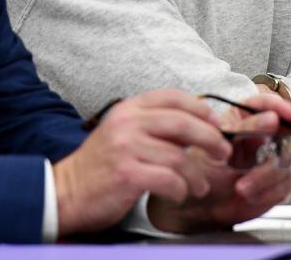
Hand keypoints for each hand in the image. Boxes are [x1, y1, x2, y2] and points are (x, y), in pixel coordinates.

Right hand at [53, 89, 230, 237]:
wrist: (67, 190)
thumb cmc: (101, 165)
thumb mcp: (124, 133)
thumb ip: (154, 126)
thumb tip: (197, 126)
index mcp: (128, 108)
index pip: (172, 97)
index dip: (200, 108)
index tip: (216, 122)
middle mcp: (126, 122)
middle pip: (182, 122)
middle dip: (211, 138)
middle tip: (223, 152)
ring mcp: (125, 147)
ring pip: (179, 156)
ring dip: (197, 175)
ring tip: (199, 185)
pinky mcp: (126, 174)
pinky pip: (169, 180)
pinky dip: (181, 189)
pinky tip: (179, 193)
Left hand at [148, 92, 290, 232]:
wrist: (199, 200)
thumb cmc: (202, 166)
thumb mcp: (218, 143)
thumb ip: (245, 129)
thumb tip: (272, 118)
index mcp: (245, 116)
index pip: (271, 105)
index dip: (288, 111)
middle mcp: (263, 135)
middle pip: (289, 134)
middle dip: (286, 150)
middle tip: (274, 161)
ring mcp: (272, 159)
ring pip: (288, 163)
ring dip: (267, 178)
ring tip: (241, 187)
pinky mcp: (278, 182)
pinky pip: (285, 186)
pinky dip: (267, 192)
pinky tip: (248, 195)